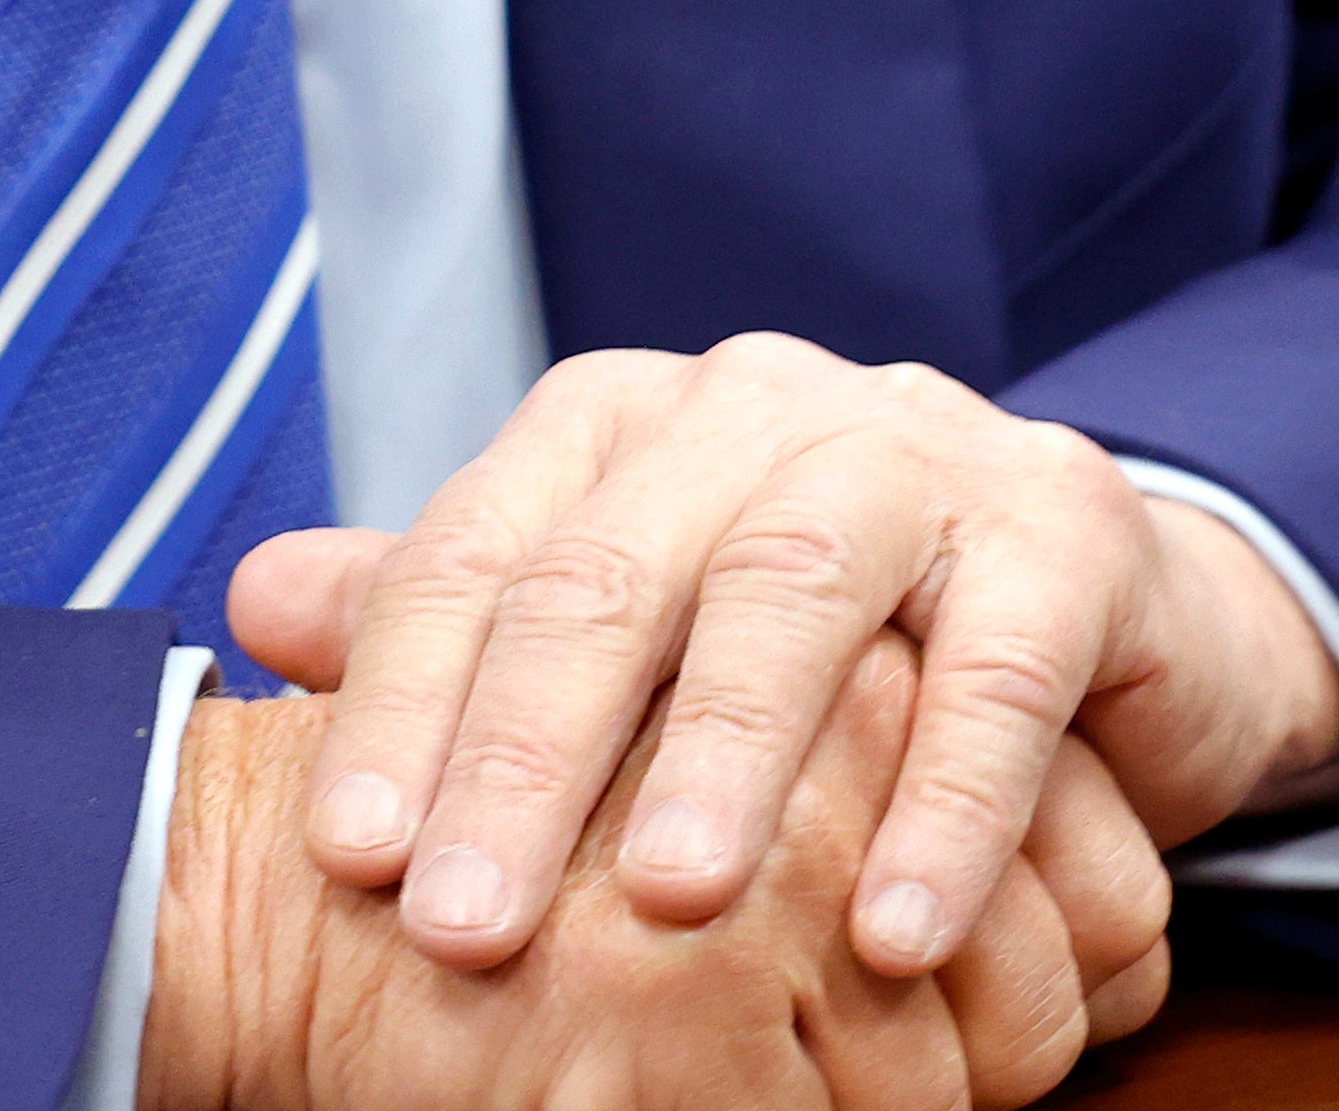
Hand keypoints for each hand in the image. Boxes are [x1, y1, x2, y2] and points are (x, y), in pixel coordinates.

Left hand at [229, 338, 1338, 984]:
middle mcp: (756, 406)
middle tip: (466, 921)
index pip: (482, 553)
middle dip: (530, 753)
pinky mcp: (1066, 528)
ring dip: (730, 756)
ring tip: (673, 905)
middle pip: (616, 569)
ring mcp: (918, 451)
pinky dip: (949, 807)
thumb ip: (457, 615)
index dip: (402, 704)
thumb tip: (254, 603)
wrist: (1084, 596)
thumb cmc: (817, 626)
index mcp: (624, 421)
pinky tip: (895, 932)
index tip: (345, 860)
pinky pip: (1000, 670)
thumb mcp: (632, 618)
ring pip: (795, 592)